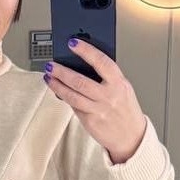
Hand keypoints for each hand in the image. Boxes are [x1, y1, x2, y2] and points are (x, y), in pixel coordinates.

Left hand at [43, 40, 146, 163]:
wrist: (131, 136)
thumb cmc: (125, 109)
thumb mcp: (122, 88)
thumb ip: (107, 77)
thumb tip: (83, 64)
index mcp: (119, 83)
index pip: (101, 62)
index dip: (86, 50)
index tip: (73, 42)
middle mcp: (109, 96)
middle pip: (80, 81)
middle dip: (62, 71)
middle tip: (51, 64)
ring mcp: (98, 110)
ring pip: (72, 95)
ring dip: (57, 85)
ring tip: (48, 77)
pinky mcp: (90, 121)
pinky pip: (74, 106)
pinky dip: (64, 97)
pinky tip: (57, 90)